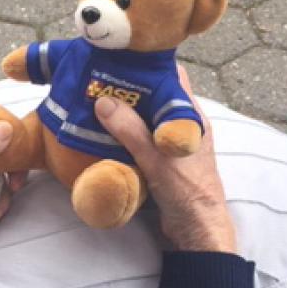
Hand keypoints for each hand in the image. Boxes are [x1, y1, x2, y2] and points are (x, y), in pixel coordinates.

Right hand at [94, 66, 235, 253]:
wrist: (197, 230)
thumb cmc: (187, 191)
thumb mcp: (157, 158)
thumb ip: (131, 131)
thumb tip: (103, 101)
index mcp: (189, 116)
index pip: (169, 78)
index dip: (146, 65)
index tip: (117, 58)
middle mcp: (179, 126)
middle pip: (150, 98)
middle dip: (124, 89)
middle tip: (93, 80)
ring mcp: (167, 144)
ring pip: (140, 120)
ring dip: (119, 114)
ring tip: (89, 103)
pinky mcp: (156, 161)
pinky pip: (135, 140)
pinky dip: (118, 135)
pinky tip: (97, 134)